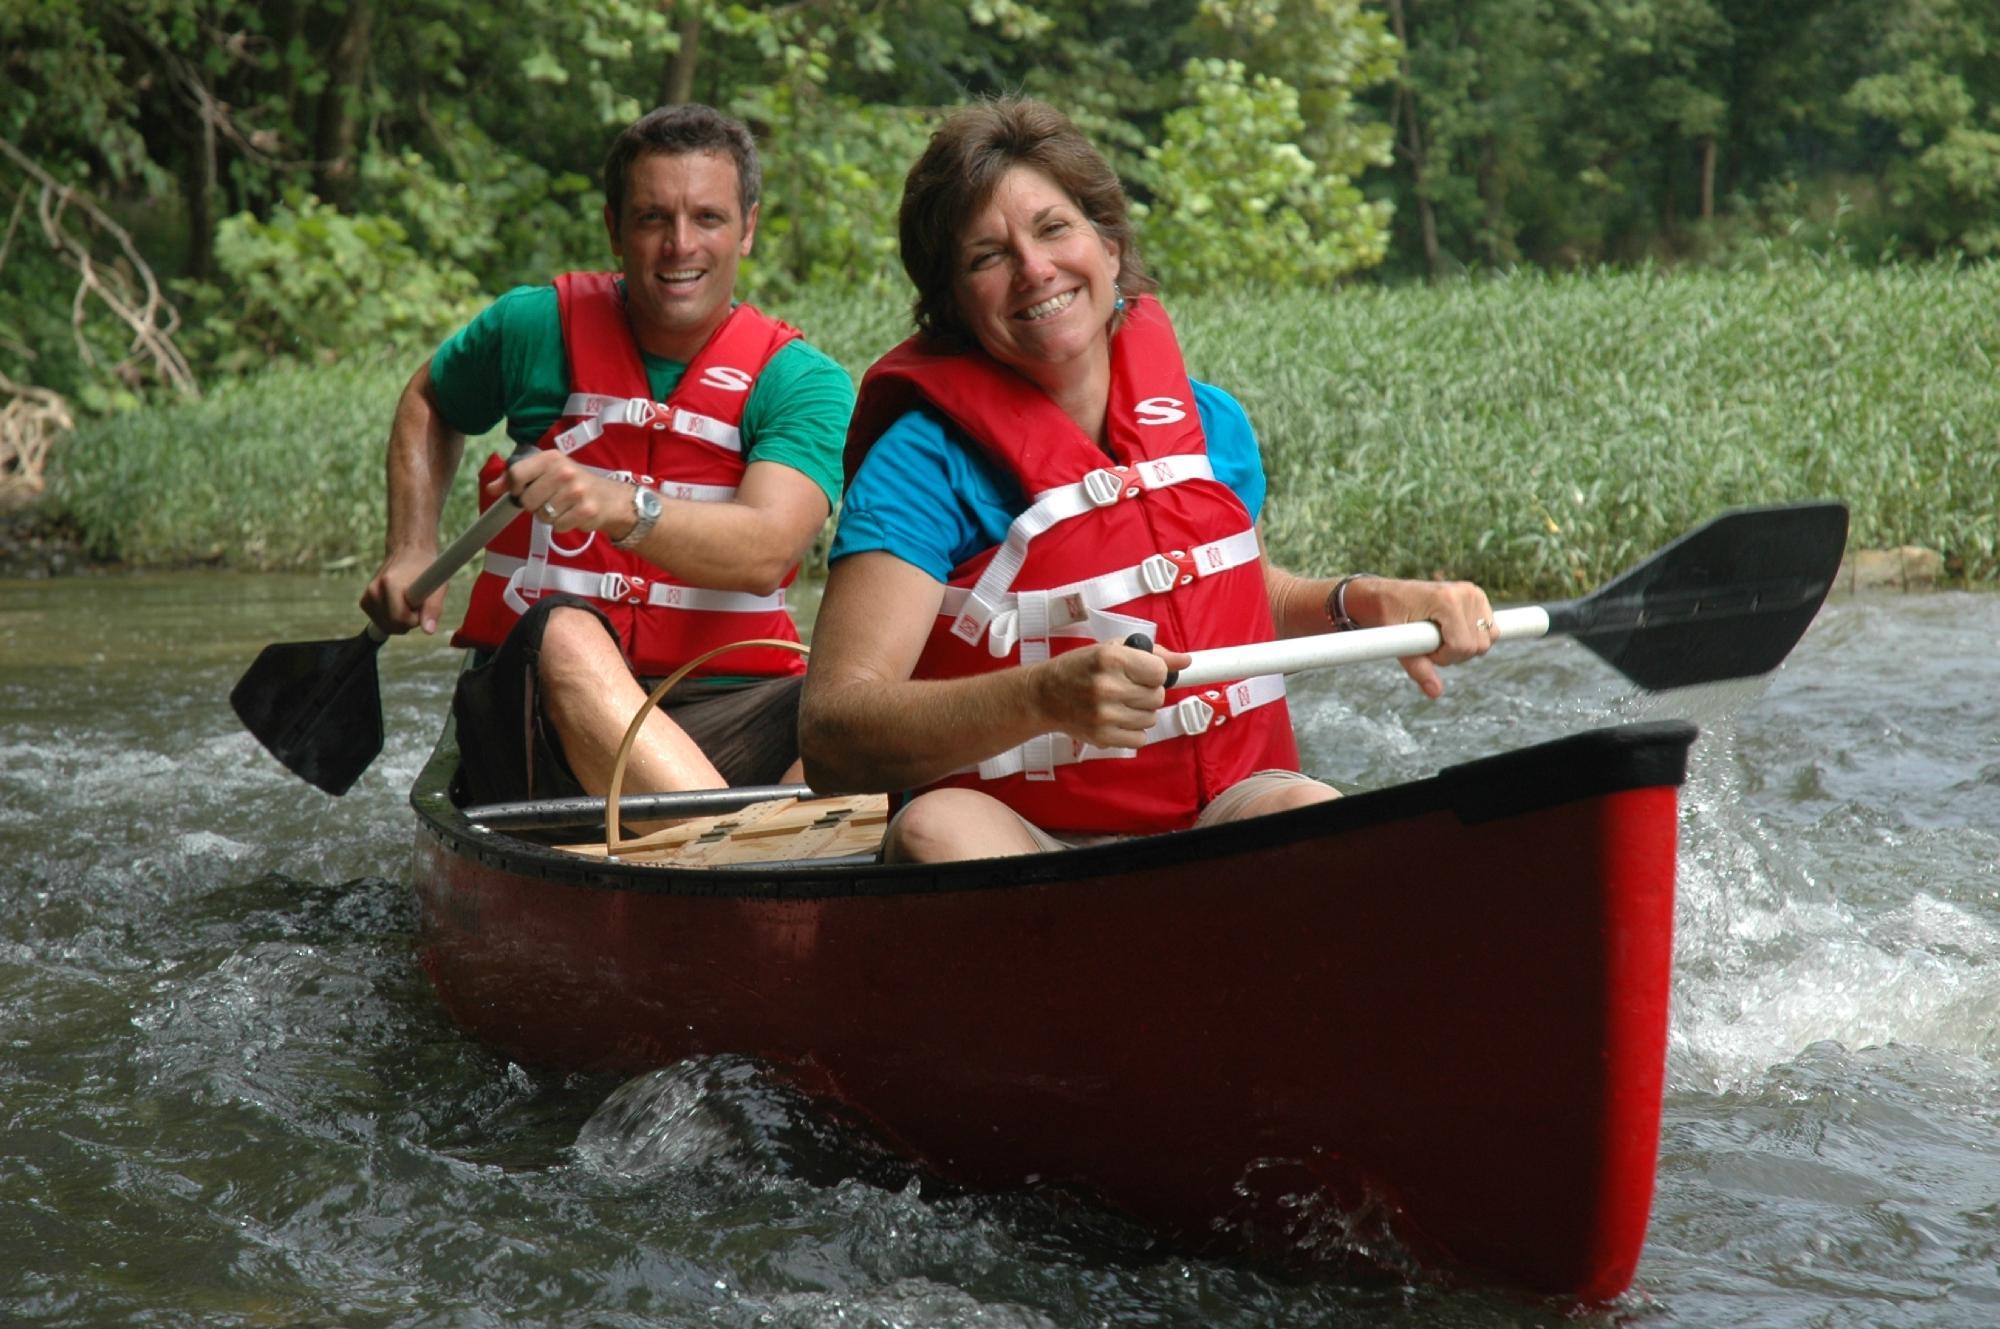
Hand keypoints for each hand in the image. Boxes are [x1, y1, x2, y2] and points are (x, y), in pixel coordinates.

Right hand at [361, 545, 443, 635]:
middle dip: (409, 620)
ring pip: (386, 626)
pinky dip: (391, 619)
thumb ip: (433, 609)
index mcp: (390, 584)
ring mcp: (367, 596)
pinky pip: (381, 622)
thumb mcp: (437, 586)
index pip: (400, 619)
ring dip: (401, 620)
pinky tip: (398, 604)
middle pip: (392, 625)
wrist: (408, 552)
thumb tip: (428, 631)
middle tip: (417, 602)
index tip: (422, 604)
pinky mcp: (365, 602)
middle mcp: (374, 590)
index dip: (416, 618)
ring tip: (408, 601)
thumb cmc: (425, 568)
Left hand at [495, 451, 634, 539]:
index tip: (524, 489)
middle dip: (535, 505)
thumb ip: (516, 477)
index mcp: (551, 458)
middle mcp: (564, 472)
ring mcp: (576, 492)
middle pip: (527, 500)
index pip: (516, 474)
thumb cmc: (574, 483)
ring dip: (549, 516)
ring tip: (563, 507)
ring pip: (542, 516)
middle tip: (549, 499)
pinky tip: (572, 515)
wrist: (610, 498)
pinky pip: (558, 526)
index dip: (515, 487)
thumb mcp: (546, 471)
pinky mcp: (585, 511)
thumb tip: (491, 488)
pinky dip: (562, 525)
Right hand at [1033, 638, 1194, 748]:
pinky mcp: (1103, 736)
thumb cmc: (1078, 669)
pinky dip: (1133, 731)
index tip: (1142, 673)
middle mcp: (1108, 686)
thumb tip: (1185, 662)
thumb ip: (1151, 654)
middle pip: (1157, 696)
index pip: (1159, 672)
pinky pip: (1140, 738)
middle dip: (1147, 692)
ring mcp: (1105, 714)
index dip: (1154, 673)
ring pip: (1151, 718)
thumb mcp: (1110, 650)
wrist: (1043, 696)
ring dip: (1141, 712)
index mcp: (1111, 659)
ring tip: (1120, 704)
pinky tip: (1117, 720)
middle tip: (1127, 688)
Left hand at [1346, 577, 1494, 698]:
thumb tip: (1435, 693)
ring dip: (1464, 647)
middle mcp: (1466, 593)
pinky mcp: (1478, 597)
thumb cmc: (1389, 616)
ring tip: (1440, 637)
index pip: (1463, 646)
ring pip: (1488, 639)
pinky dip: (1472, 638)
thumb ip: (1418, 668)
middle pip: (1478, 646)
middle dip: (1454, 654)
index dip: (1443, 658)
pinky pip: (1490, 630)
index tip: (1423, 649)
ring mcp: (1475, 594)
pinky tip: (1451, 631)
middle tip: (1429, 643)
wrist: (1387, 596)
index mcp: (1447, 600)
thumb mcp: (1399, 643)